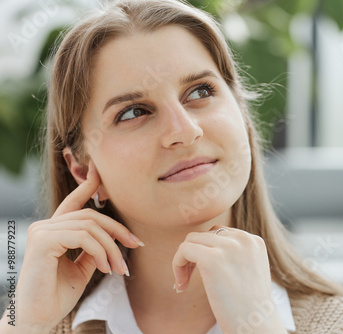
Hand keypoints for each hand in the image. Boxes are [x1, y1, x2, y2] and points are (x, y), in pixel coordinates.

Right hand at [9, 161, 142, 331]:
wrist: (38, 319)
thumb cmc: (58, 296)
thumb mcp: (82, 267)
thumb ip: (93, 248)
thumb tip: (111, 236)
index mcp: (53, 230)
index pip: (74, 202)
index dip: (89, 185)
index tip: (100, 172)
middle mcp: (45, 226)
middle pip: (91, 215)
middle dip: (117, 230)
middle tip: (136, 245)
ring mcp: (41, 231)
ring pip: (90, 226)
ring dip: (112, 247)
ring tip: (119, 268)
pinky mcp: (42, 241)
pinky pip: (83, 237)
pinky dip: (100, 252)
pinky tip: (105, 269)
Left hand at [172, 225, 286, 332]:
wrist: (256, 325)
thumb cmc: (249, 307)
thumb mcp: (248, 272)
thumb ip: (234, 256)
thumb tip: (206, 249)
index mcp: (253, 241)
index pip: (220, 234)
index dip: (206, 252)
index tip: (202, 274)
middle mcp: (243, 239)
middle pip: (204, 235)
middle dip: (193, 256)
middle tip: (189, 280)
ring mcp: (228, 247)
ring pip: (191, 240)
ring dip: (183, 261)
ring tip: (184, 283)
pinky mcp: (212, 259)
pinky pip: (184, 250)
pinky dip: (177, 265)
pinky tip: (181, 285)